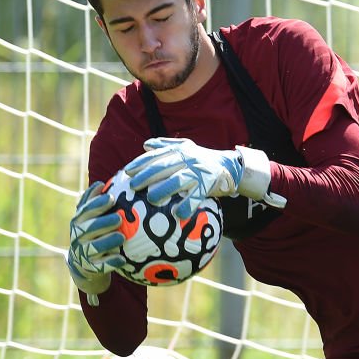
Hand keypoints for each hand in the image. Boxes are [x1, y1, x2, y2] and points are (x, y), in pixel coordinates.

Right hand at [67, 182, 124, 305]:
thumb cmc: (93, 233)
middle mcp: (78, 236)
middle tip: (118, 218)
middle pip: (88, 228)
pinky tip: (121, 259)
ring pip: (94, 247)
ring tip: (121, 236)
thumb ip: (93, 202)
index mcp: (78, 221)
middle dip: (103, 222)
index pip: (85, 211)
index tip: (112, 198)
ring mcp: (83, 253)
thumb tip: (101, 184)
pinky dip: (110, 263)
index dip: (97, 204)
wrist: (84, 265)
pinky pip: (100, 267)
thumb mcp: (89, 218)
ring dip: (107, 241)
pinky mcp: (90, 269)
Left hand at [124, 137, 285, 219]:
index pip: (157, 156)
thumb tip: (145, 145)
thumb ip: (166, 145)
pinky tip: (178, 214)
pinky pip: (197, 195)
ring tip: (151, 199)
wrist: (231, 165)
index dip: (141, 163)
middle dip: (147, 176)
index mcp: (181, 150)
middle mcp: (189, 159)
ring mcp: (199, 171)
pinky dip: (188, 204)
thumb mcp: (187, 148)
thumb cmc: (205, 159)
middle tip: (133, 186)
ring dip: (164, 189)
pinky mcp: (209, 183)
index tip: (127, 172)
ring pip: (178, 179)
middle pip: (164, 167)